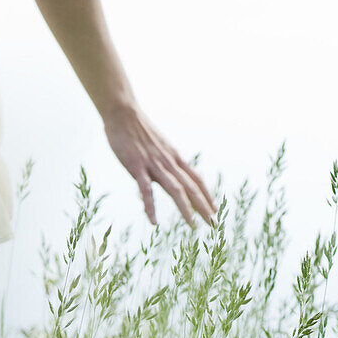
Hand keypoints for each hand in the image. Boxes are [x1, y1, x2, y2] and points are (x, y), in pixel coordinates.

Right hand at [104, 103, 215, 227]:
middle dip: (204, 206)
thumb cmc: (139, 130)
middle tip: (214, 224)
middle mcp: (168, 162)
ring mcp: (153, 165)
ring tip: (194, 225)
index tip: (215, 209)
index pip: (196, 179)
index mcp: (174, 158)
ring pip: (175, 189)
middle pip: (191, 187)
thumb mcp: (158, 146)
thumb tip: (169, 175)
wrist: (123, 113)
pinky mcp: (136, 167)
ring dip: (186, 208)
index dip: (207, 195)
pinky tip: (154, 222)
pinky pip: (146, 190)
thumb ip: (165, 162)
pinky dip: (151, 207)